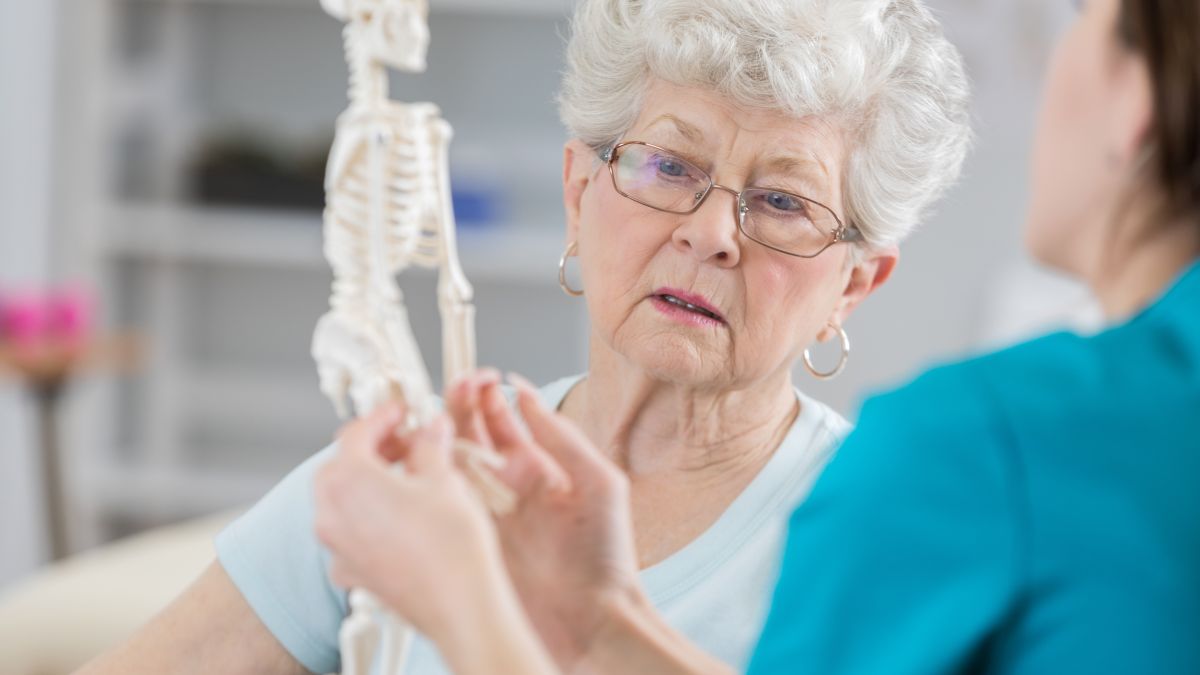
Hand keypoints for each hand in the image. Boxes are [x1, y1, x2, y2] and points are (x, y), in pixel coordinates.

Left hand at [313, 402, 506, 645]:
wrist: (460, 604)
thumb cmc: (452, 540)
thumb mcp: (444, 478)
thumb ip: (429, 446)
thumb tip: (430, 427)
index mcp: (348, 480)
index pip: (355, 433)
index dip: (382, 417)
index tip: (403, 412)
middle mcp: (330, 512)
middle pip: (339, 466)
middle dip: (370, 450)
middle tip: (406, 443)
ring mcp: (336, 546)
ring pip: (339, 501)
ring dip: (366, 483)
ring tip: (406, 479)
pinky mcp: (350, 572)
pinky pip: (348, 534)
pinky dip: (367, 519)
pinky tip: (398, 519)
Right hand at [445, 371, 641, 668]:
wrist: (593, 622)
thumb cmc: (606, 557)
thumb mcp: (598, 483)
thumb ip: (562, 437)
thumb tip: (529, 393)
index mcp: (535, 471)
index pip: (502, 423)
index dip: (488, 396)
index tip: (480, 376)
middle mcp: (504, 489)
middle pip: (469, 436)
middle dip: (459, 407)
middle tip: (455, 385)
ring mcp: (482, 514)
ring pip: (448, 465)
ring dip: (438, 437)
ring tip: (434, 415)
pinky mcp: (466, 541)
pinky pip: (439, 504)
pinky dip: (425, 479)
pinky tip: (420, 459)